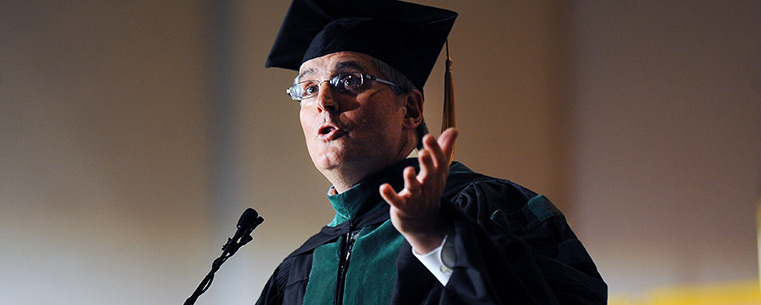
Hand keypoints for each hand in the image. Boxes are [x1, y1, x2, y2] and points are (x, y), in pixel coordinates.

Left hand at [380, 128, 457, 253]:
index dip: (435, 150)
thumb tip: (454, 130)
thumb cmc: (430, 191)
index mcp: (437, 177)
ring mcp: (415, 198)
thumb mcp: (439, 172)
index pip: (439, 163)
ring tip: (408, 170)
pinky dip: (390, 195)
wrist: (423, 223)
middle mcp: (428, 187)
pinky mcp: (403, 207)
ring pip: (414, 188)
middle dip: (427, 164)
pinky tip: (384, 187)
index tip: (429, 137)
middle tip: (423, 152)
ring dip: (411, 180)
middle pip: (429, 175)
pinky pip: (397, 201)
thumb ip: (444, 150)